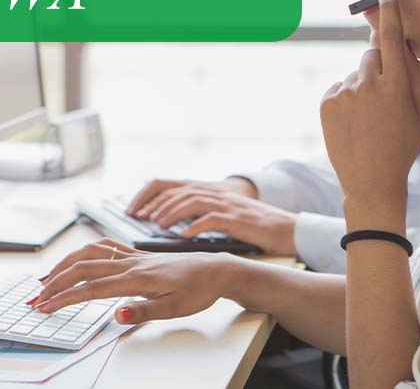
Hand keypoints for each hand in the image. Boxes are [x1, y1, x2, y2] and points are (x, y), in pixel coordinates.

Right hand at [27, 238, 237, 324]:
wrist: (214, 270)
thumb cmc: (197, 290)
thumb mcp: (175, 308)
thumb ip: (144, 310)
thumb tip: (116, 315)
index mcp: (136, 278)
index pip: (91, 289)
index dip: (64, 298)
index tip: (44, 308)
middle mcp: (130, 264)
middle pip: (82, 269)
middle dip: (55, 283)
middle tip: (35, 299)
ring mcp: (133, 257)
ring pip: (90, 254)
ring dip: (65, 264)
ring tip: (48, 278)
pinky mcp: (137, 255)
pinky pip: (105, 248)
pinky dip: (85, 252)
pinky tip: (80, 259)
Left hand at [153, 191, 297, 255]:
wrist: (286, 227)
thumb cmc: (252, 225)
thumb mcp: (221, 212)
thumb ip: (197, 212)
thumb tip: (168, 222)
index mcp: (207, 190)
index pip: (169, 183)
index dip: (148, 195)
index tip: (133, 210)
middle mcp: (214, 192)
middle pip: (177, 190)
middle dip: (155, 204)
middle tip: (139, 218)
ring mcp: (226, 204)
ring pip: (191, 201)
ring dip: (171, 212)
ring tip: (157, 225)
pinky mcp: (237, 219)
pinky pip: (213, 219)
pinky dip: (196, 226)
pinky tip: (185, 236)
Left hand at [320, 0, 419, 225]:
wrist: (370, 181)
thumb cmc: (400, 145)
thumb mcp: (418, 111)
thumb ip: (412, 73)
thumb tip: (402, 44)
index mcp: (397, 85)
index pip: (393, 38)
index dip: (389, 13)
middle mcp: (369, 84)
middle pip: (373, 55)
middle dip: (380, 67)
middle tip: (384, 99)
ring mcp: (345, 93)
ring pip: (356, 73)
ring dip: (362, 86)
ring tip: (368, 118)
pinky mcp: (327, 101)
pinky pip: (340, 87)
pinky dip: (346, 98)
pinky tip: (353, 122)